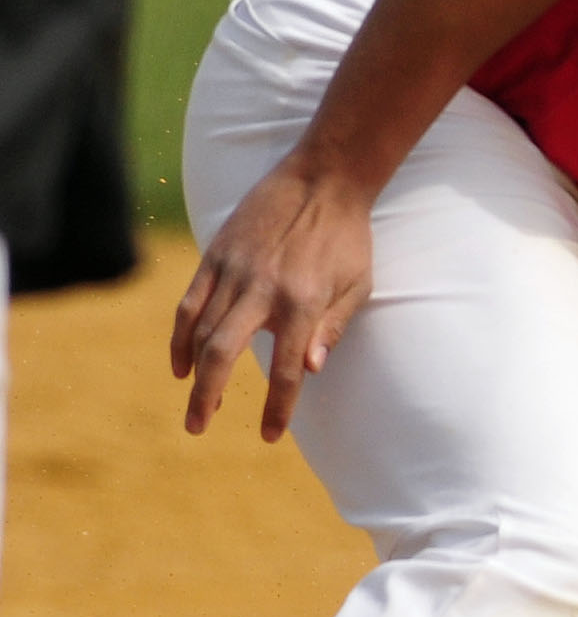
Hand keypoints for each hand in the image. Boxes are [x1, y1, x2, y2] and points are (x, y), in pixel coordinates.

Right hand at [170, 160, 376, 439]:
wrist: (322, 180)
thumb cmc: (348, 237)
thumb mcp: (358, 286)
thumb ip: (332, 329)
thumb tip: (309, 371)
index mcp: (303, 302)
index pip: (286, 369)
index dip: (278, 407)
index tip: (270, 436)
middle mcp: (263, 290)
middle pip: (223, 354)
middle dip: (208, 396)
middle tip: (199, 427)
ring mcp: (233, 271)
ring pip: (200, 331)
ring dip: (194, 372)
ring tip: (196, 404)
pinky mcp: (214, 255)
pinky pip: (189, 304)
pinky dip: (180, 336)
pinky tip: (181, 363)